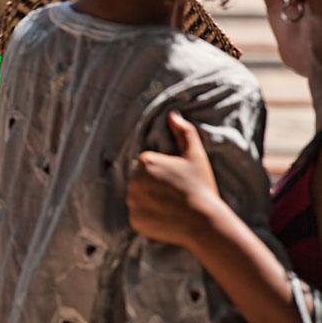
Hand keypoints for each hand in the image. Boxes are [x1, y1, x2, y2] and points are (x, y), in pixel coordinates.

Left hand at [126, 111, 222, 248]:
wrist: (205, 223)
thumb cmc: (201, 187)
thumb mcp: (196, 156)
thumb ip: (184, 132)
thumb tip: (172, 114)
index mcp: (145, 161)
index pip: (146, 165)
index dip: (162, 173)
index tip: (175, 181)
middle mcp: (133, 180)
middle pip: (139, 181)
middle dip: (152, 186)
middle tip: (173, 195)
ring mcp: (132, 202)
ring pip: (137, 198)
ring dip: (148, 202)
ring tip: (170, 207)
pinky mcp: (134, 220)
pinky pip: (138, 216)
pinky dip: (148, 218)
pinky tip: (165, 218)